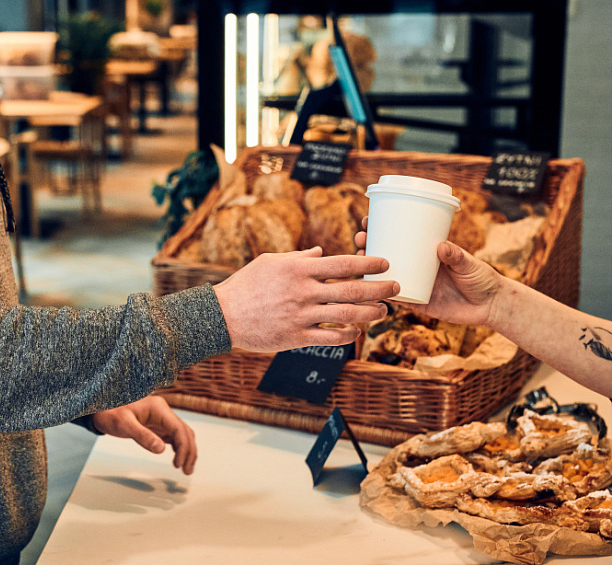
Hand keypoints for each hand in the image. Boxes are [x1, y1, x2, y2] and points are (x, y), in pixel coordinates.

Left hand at [90, 396, 196, 474]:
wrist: (101, 408)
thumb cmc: (110, 413)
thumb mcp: (123, 424)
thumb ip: (142, 436)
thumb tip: (161, 450)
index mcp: (158, 408)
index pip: (178, 428)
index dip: (183, 447)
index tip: (179, 464)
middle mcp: (163, 412)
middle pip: (184, 432)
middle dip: (189, 452)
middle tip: (187, 471)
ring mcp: (162, 418)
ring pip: (182, 434)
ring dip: (187, 451)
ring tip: (186, 469)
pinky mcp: (158, 425)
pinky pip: (174, 436)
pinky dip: (179, 448)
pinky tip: (178, 460)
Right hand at [213, 247, 398, 351]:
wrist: (222, 316)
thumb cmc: (245, 285)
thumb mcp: (269, 262)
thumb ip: (298, 258)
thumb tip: (321, 252)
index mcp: (298, 269)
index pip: (343, 263)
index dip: (368, 263)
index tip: (385, 262)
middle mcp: (303, 291)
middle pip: (352, 289)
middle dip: (379, 288)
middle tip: (396, 286)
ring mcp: (301, 316)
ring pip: (347, 315)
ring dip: (371, 313)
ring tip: (384, 311)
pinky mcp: (296, 337)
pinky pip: (331, 337)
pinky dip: (348, 335)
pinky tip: (357, 332)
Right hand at [354, 218, 499, 325]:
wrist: (490, 307)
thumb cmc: (482, 279)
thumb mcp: (469, 263)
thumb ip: (456, 255)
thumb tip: (440, 246)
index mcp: (426, 252)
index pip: (400, 237)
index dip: (381, 228)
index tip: (368, 220)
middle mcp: (416, 266)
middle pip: (386, 254)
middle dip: (369, 244)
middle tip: (361, 238)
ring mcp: (415, 284)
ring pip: (384, 275)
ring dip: (368, 267)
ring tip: (359, 257)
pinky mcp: (416, 303)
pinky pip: (394, 298)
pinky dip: (380, 293)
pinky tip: (366, 287)